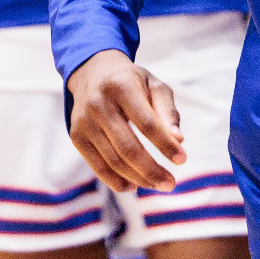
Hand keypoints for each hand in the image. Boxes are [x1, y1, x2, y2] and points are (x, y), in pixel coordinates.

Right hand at [66, 49, 185, 193]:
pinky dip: (116, 181)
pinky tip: (134, 186)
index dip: (165, 144)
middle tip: (171, 184)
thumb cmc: (131, 81)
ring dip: (138, 178)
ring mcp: (84, 122)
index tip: (182, 159)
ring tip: (158, 184)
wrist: (93, 72)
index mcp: (121, 86)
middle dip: (151, 170)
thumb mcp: (154, 85)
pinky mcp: (77, 136)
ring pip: (113, 161)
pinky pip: (97, 166)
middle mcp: (98, 104)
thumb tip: (179, 140)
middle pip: (127, 147)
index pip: (146, 123)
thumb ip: (167, 111)